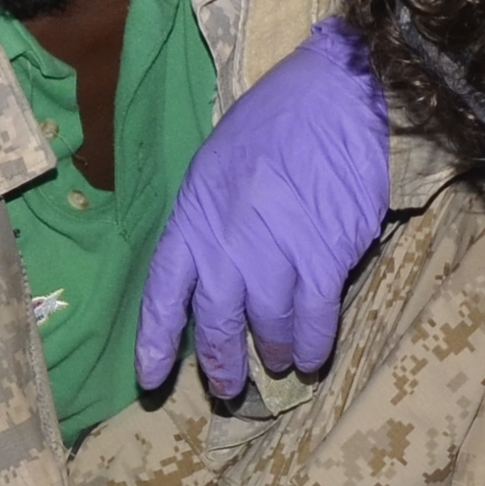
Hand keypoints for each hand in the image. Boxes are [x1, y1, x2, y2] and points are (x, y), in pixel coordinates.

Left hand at [135, 17, 392, 403]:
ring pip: (269, 326)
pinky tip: (313, 357)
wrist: (334, 95)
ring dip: (275, 351)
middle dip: (222, 364)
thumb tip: (215, 279)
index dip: (156, 342)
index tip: (151, 380)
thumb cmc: (274, 125)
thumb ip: (210, 226)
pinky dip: (314, 345)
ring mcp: (276, 253)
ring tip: (280, 361)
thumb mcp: (217, 169)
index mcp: (194, 218)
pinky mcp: (324, 257)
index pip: (165, 293)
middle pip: (218, 323)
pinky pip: (315, 319)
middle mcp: (228, 242)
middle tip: (228, 390)